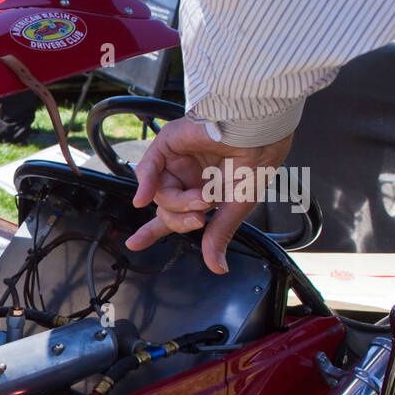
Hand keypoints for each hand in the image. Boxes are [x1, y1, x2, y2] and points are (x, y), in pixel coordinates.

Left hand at [125, 117, 293, 273]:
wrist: (260, 127)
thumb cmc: (259, 157)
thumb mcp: (238, 204)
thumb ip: (219, 233)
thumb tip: (217, 267)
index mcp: (205, 190)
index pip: (175, 215)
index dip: (154, 230)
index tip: (134, 243)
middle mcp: (189, 176)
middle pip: (166, 211)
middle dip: (179, 221)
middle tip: (200, 218)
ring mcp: (177, 161)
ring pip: (160, 196)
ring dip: (179, 203)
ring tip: (203, 197)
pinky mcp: (168, 145)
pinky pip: (147, 170)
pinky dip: (145, 186)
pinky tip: (144, 198)